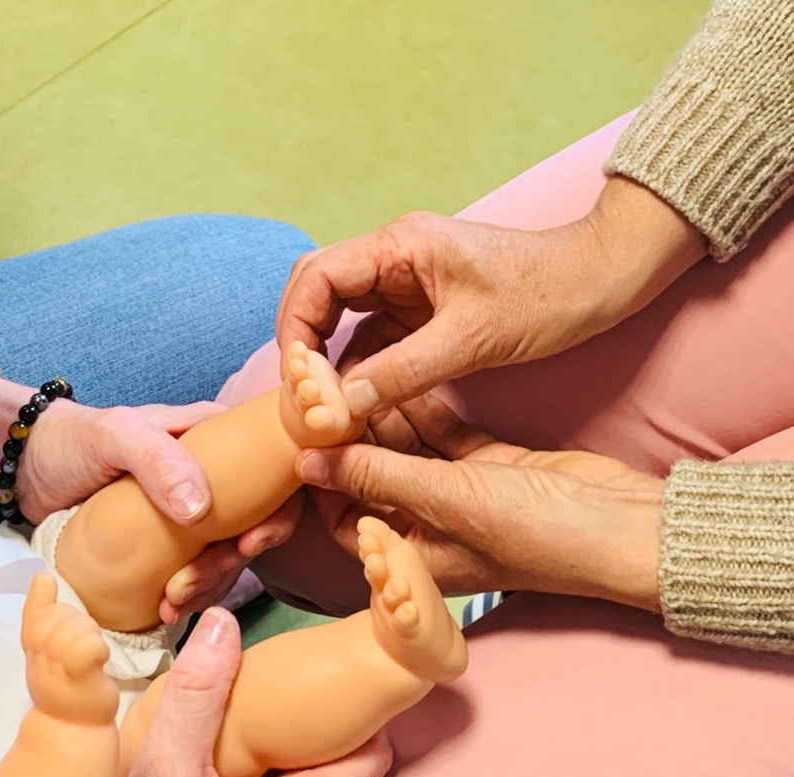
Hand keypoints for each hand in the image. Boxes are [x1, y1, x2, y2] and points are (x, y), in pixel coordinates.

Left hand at [18, 399, 302, 619]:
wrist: (29, 469)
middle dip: (231, 563)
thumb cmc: (74, 439)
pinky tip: (165, 609)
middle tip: (190, 585)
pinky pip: (198, 573)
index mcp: (218, 440)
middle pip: (255, 525)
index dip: (276, 513)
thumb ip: (158, 461)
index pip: (273, 473)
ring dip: (210, 586)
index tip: (249, 545)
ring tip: (172, 604)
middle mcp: (217, 477)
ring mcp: (195, 515)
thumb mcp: (115, 434)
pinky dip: (190, 595)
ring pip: (228, 556)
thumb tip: (202, 510)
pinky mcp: (172, 547)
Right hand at [21, 572, 117, 723]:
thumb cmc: (65, 685)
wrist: (73, 730)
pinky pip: (87, 647)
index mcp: (32, 649)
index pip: (35, 615)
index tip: (54, 610)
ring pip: (75, 627)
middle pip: (59, 616)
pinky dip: (96, 648)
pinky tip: (100, 660)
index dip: (51, 612)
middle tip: (84, 648)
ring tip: (92, 657)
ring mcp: (58, 669)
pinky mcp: (81, 678)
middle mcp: (39, 659)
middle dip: (77, 623)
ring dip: (90, 636)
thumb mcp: (46, 649)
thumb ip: (40, 614)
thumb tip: (42, 575)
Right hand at [276, 178, 705, 417]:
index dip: (295, 327)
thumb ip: (402, 371)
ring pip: (343, 320)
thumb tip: (342, 406)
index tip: (297, 379)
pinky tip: (358, 403)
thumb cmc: (548, 294)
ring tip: (326, 408)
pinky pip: (374, 339)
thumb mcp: (473, 339)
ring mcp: (406, 284)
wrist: (604, 279)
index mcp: (400, 245)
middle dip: (304, 345)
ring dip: (330, 362)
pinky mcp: (422, 310)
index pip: (316, 278)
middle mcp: (394, 259)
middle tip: (303, 397)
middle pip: (318, 295)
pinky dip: (360, 370)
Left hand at [297, 391, 665, 609]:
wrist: (620, 524)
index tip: (304, 435)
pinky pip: (441, 436)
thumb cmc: (535, 531)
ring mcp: (459, 496)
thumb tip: (308, 460)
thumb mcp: (445, 500)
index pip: (346, 522)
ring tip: (356, 376)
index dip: (323, 481)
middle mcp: (430, 529)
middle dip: (351, 440)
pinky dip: (424, 412)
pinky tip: (400, 379)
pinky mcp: (486, 467)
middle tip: (326, 393)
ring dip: (385, 418)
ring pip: (406, 452)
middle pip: (373, 480)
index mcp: (412, 558)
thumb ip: (375, 475)